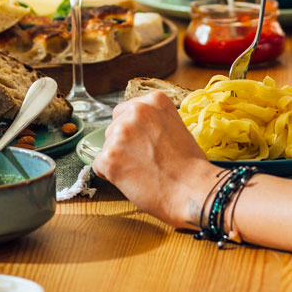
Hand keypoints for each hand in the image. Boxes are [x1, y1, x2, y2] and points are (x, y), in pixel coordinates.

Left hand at [92, 93, 221, 228]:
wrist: (192, 189)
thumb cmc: (190, 165)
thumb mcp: (177, 127)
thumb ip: (154, 122)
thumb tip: (137, 131)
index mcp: (154, 101)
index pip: (126, 111)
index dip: (133, 131)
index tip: (142, 144)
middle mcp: (136, 111)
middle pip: (114, 127)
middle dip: (124, 144)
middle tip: (143, 161)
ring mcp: (121, 133)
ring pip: (107, 146)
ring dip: (118, 159)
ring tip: (141, 172)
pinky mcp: (110, 156)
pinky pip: (100, 165)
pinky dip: (111, 175)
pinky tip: (131, 180)